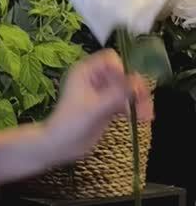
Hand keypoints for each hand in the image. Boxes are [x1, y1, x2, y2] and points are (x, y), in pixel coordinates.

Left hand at [44, 49, 152, 163]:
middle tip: (145, 102)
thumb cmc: (70, 124)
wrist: (60, 146)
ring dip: (138, 100)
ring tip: (146, 116)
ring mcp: (103, 93)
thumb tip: (138, 82)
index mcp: (86, 71)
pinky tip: (142, 119)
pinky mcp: (108, 106)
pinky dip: (134, 109)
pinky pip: (126, 102)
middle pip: (123, 74)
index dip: (122, 70)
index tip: (130, 86)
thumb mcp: (94, 108)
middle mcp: (95, 79)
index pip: (110, 59)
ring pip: (128, 89)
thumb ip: (116, 95)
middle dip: (135, 87)